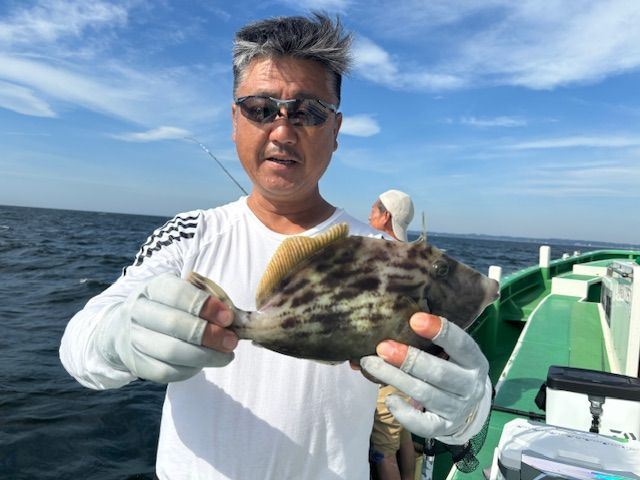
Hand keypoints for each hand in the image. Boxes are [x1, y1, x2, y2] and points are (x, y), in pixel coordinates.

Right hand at [98, 273, 237, 382]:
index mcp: (152, 287)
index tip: (229, 317)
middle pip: (174, 324)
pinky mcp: (137, 363)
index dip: (206, 306)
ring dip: (204, 356)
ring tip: (225, 355)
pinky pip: (166, 372)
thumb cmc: (167, 308)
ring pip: (171, 351)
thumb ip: (205, 303)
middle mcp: (138, 311)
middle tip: (232, 341)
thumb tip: (233, 321)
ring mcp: (133, 338)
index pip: (178, 294)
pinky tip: (205, 363)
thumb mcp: (182, 295)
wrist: (125, 328)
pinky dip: (191, 369)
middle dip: (209, 334)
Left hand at [360, 313, 491, 443]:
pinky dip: (405, 413)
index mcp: (474, 361)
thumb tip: (390, 323)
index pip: (461, 344)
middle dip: (408, 359)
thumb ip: (429, 340)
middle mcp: (469, 386)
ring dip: (395, 378)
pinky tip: (390, 399)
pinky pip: (423, 425)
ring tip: (372, 365)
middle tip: (382, 347)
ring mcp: (457, 409)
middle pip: (438, 373)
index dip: (440, 331)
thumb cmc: (451, 368)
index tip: (414, 320)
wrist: (466, 407)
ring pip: (424, 394)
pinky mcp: (443, 427)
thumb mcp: (451, 353)